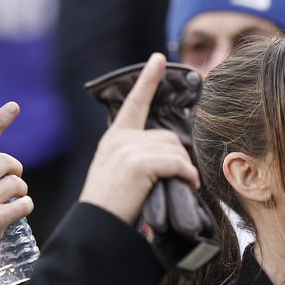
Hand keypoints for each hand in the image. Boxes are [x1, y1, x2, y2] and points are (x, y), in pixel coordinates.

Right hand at [0, 102, 32, 274]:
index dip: (0, 120)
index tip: (14, 107)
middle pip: (9, 163)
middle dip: (15, 172)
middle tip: (11, 182)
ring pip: (19, 185)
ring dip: (20, 192)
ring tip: (11, 200)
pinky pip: (24, 205)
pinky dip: (24, 207)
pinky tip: (15, 212)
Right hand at [79, 53, 199, 224]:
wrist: (97, 226)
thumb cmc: (110, 208)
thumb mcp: (117, 174)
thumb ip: (136, 157)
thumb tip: (170, 155)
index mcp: (113, 139)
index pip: (133, 103)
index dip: (148, 80)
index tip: (159, 58)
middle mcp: (119, 140)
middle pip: (167, 137)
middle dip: (178, 158)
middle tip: (180, 179)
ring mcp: (128, 150)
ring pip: (174, 150)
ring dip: (184, 170)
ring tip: (180, 187)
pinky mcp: (139, 163)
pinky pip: (177, 163)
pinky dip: (187, 176)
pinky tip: (187, 186)